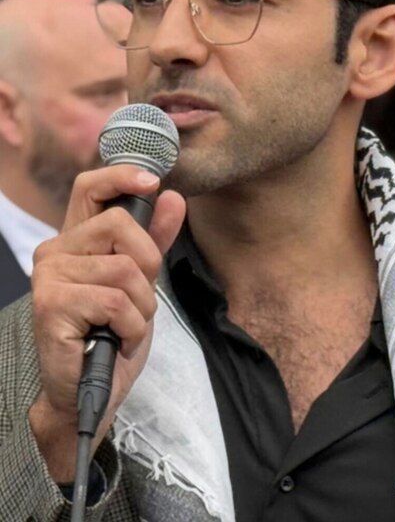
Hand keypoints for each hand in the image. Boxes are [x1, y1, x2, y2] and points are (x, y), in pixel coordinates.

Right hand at [27, 165, 185, 481]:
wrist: (91, 390)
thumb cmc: (111, 334)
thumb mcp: (143, 282)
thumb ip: (155, 240)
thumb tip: (172, 197)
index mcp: (76, 240)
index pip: (91, 188)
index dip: (122, 176)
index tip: (153, 183)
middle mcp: (55, 251)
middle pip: (119, 225)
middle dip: (148, 263)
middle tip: (140, 298)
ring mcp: (49, 277)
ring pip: (124, 269)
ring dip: (141, 306)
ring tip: (125, 325)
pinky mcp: (51, 306)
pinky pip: (116, 301)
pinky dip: (131, 326)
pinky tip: (117, 340)